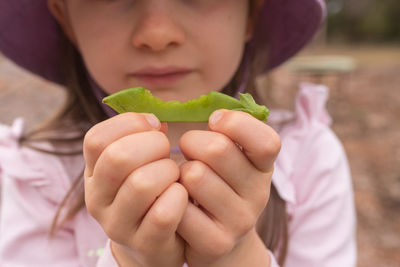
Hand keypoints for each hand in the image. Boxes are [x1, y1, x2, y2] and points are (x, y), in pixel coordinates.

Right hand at [83, 113, 187, 266]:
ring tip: (176, 176)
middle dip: (153, 145)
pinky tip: (182, 196)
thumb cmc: (150, 194)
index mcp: (94, 173)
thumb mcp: (137, 165)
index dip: (130, 124)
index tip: (156, 126)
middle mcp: (97, 200)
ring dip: (169, 172)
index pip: (96, 139)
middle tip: (167, 152)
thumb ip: (141, 138)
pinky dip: (179, 198)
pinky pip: (163, 214)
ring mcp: (118, 225)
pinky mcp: (145, 244)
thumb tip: (156, 122)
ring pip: (142, 184)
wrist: (152, 245)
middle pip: (118, 157)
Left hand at [177, 110, 280, 265]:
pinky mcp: (216, 242)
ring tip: (184, 181)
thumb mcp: (229, 156)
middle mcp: (259, 194)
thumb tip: (215, 115)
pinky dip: (169, 199)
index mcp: (263, 167)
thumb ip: (227, 131)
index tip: (214, 121)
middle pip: (217, 149)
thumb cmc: (216, 182)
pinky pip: (179, 207)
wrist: (215, 237)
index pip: (266, 141)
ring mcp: (240, 221)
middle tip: (188, 151)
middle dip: (191, 142)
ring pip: (195, 175)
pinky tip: (177, 204)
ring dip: (179, 173)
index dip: (236, 123)